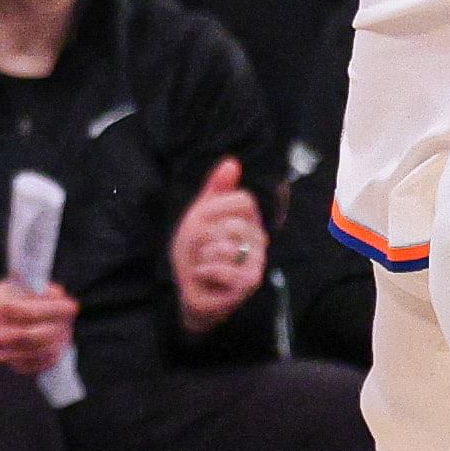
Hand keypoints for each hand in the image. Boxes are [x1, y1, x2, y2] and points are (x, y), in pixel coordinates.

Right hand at [0, 276, 79, 375]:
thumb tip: (59, 295)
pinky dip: (52, 356)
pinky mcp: (10, 365)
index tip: (72, 306)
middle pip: (37, 335)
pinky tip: (58, 346)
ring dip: (59, 342)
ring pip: (40, 351)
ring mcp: (1, 353)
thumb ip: (35, 289)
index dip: (55, 310)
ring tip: (66, 331)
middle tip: (70, 319)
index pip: (31, 312)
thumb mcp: (11, 286)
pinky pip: (38, 365)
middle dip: (60, 327)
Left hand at [171, 156, 269, 330]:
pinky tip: (203, 275)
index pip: (243, 200)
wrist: (189, 288)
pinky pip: (222, 269)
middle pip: (231, 224)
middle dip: (203, 236)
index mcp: (250, 220)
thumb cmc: (197, 252)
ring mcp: (257, 262)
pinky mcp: (248, 283)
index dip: (214, 208)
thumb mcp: (200, 215)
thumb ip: (215, 189)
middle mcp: (259, 240)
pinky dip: (204, 271)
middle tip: (200, 248)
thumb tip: (232, 162)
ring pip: (225, 247)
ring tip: (203, 263)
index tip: (202, 221)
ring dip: (202, 256)